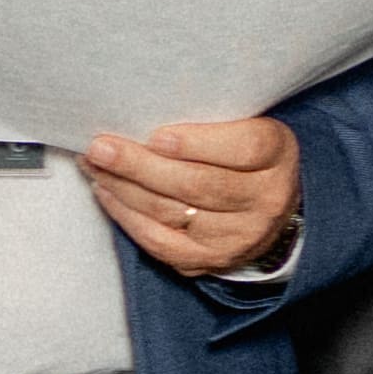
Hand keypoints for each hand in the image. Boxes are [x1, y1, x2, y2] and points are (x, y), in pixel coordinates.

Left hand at [82, 113, 301, 278]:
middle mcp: (265, 201)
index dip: (199, 143)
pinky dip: (127, 217)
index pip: (245, 149)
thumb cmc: (246, 157)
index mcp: (278, 157)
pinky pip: (160, 242)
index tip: (156, 135)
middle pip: (200, 185)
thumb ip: (211, 119)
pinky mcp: (211, 260)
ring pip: (172, 213)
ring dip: (124, 187)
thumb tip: (142, 113)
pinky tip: (107, 193)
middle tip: (101, 147)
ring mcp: (238, 236)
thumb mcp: (247, 126)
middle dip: (141, 166)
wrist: (272, 211)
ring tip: (94, 164)